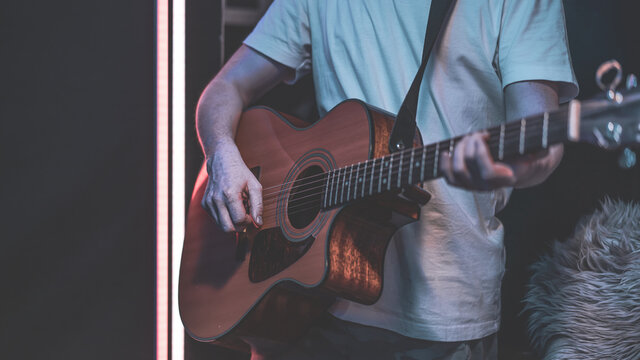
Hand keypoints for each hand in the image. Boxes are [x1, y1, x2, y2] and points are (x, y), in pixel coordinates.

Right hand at [201, 140, 262, 232]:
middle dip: (239, 226)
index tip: (251, 214)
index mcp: (230, 194)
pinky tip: (229, 206)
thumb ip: (258, 206)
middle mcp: (216, 199)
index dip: (248, 221)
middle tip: (245, 216)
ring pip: (221, 226)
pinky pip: (216, 220)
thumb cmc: (240, 173)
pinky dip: (225, 217)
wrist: (222, 160)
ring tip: (237, 208)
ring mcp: (209, 202)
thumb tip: (259, 223)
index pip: (239, 220)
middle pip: (228, 228)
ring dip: (232, 222)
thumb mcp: (255, 186)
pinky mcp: (205, 204)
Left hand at [439, 132, 558, 190]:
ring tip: (467, 139)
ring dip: (457, 151)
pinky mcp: (466, 184)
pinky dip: (444, 164)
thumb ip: (542, 148)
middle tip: (476, 134)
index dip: (479, 153)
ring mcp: (475, 187)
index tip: (483, 135)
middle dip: (467, 146)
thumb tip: (545, 147)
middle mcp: (488, 187)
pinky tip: (447, 152)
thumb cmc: (528, 155)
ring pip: (456, 173)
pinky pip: (449, 178)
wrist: (522, 171)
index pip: (487, 172)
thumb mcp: (539, 149)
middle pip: (465, 168)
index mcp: (506, 179)